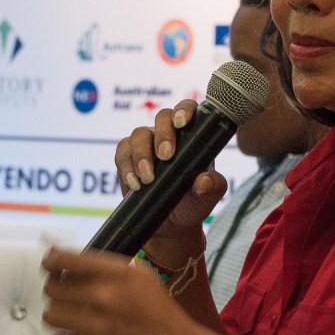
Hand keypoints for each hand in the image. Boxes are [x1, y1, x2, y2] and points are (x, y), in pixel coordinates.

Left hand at [41, 246, 240, 334]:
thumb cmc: (159, 313)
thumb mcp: (139, 277)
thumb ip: (103, 267)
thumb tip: (64, 258)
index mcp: (117, 273)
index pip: (64, 259)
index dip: (51, 260)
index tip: (50, 264)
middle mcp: (104, 297)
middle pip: (52, 288)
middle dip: (58, 290)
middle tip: (69, 296)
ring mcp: (95, 327)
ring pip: (50, 315)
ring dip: (60, 316)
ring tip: (75, 320)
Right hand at [114, 100, 228, 238]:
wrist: (171, 224)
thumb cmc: (193, 202)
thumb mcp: (208, 197)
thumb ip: (212, 187)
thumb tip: (203, 181)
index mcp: (192, 136)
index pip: (187, 110)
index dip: (184, 110)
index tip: (182, 122)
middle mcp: (168, 134)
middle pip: (162, 117)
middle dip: (163, 134)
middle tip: (166, 156)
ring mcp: (147, 144)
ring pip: (139, 134)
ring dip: (142, 154)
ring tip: (148, 178)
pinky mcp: (128, 159)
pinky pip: (122, 153)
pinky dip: (126, 167)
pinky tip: (134, 184)